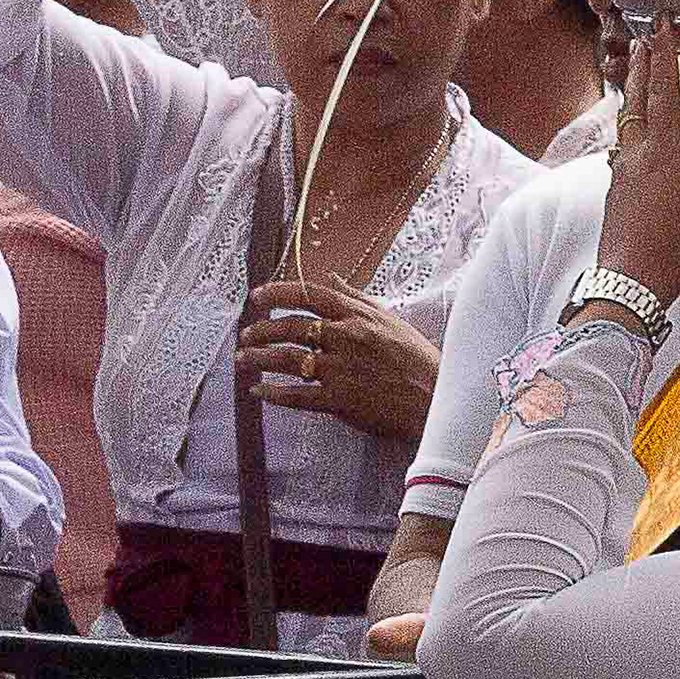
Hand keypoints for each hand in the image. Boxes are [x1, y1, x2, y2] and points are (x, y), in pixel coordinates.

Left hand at [242, 276, 444, 442]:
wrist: (436, 398)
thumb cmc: (417, 359)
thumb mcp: (390, 320)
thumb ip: (357, 298)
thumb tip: (332, 278)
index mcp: (358, 316)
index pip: (309, 295)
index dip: (278, 293)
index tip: (257, 297)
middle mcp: (346, 338)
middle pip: (290, 327)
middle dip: (260, 329)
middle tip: (245, 334)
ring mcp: (341, 369)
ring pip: (286, 359)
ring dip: (258, 357)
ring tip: (243, 359)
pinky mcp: (339, 399)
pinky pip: (296, 395)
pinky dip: (272, 393)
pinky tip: (258, 391)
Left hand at [593, 22, 679, 302]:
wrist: (628, 286)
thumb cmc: (673, 247)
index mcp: (662, 152)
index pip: (663, 92)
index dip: (664, 56)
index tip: (663, 25)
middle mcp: (635, 156)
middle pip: (637, 101)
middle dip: (642, 66)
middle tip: (644, 37)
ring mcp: (620, 174)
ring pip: (625, 122)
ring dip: (632, 94)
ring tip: (636, 75)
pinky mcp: (615, 193)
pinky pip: (622, 146)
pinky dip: (628, 126)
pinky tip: (630, 137)